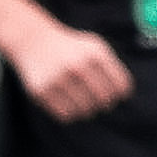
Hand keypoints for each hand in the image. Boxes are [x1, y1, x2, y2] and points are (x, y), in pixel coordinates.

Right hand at [9, 20, 131, 121]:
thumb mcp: (95, 48)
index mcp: (95, 53)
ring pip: (86, 111)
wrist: (33, 41)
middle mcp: (77, 65)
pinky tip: (68, 104)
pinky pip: (65, 115)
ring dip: (87, 110)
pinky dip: (70, 114)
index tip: (114, 94)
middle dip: (105, 104)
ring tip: (82, 101)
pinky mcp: (41, 90)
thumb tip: (123, 96)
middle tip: (99, 101)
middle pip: (105, 100)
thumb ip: (113, 68)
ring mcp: (58, 78)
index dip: (120, 95)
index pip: (121, 87)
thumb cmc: (71, 49)